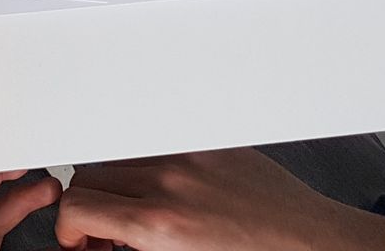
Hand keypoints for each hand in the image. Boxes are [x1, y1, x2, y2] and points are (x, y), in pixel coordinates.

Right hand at [53, 149, 384, 250]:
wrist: (315, 246)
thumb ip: (132, 249)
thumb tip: (102, 243)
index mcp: (160, 225)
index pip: (77, 207)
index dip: (69, 230)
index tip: (80, 242)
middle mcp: (170, 183)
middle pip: (88, 177)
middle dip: (88, 208)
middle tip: (105, 235)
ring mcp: (188, 157)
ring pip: (116, 156)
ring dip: (114, 184)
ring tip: (134, 211)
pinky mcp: (207, 144)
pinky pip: (154, 144)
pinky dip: (146, 166)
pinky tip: (163, 190)